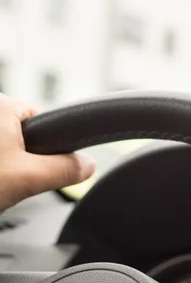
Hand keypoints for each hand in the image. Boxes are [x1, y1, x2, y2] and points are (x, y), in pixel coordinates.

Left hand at [0, 94, 94, 211]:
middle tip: (8, 180)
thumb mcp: (27, 178)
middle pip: (22, 134)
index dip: (46, 147)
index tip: (34, 167)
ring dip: (3, 166)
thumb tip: (89, 165)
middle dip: (20, 158)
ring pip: (5, 147)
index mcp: (3, 103)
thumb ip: (65, 169)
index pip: (44, 120)